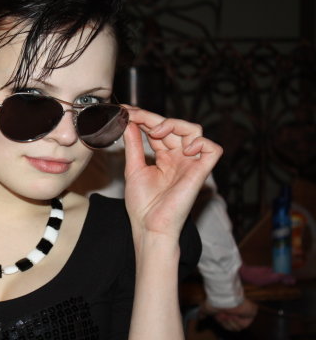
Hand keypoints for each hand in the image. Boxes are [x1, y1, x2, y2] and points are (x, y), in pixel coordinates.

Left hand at [123, 107, 222, 247]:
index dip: (145, 118)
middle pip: (174, 126)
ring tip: (156, 132)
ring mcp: (191, 164)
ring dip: (174, 125)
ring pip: (194, 131)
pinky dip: (200, 142)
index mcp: (165, 158)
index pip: (159, 130)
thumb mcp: (134, 168)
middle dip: (153, 117)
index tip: (126, 112)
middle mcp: (179, 158)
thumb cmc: (142, 205)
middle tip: (134, 115)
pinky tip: (182, 148)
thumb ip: (134, 145)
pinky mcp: (201, 172)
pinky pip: (213, 149)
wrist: (149, 226)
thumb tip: (128, 123)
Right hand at [200, 299, 257, 330]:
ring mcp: (243, 315)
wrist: (224, 298)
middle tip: (223, 314)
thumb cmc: (214, 302)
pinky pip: (242, 326)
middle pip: (229, 327)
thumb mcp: (205, 308)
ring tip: (229, 313)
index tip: (218, 315)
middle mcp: (235, 313)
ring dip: (230, 321)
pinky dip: (237, 321)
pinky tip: (235, 315)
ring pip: (235, 328)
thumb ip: (202, 313)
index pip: (224, 324)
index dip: (221, 321)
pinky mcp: (250, 316)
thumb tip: (199, 318)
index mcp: (227, 311)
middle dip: (224, 322)